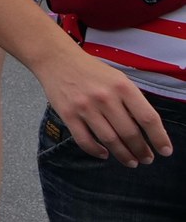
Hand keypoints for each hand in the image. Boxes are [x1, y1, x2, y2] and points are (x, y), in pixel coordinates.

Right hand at [44, 46, 173, 167]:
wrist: (57, 59)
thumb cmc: (92, 71)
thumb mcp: (118, 79)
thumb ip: (132, 101)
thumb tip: (145, 129)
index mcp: (123, 87)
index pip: (147, 118)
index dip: (159, 138)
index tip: (165, 151)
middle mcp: (105, 98)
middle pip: (130, 133)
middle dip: (142, 150)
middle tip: (147, 159)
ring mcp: (85, 107)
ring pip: (109, 140)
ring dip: (123, 155)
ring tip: (131, 162)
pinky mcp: (67, 114)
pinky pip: (84, 140)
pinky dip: (96, 151)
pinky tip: (104, 154)